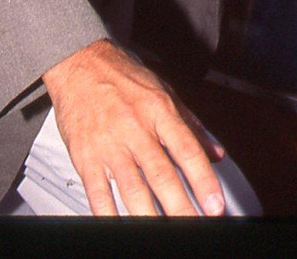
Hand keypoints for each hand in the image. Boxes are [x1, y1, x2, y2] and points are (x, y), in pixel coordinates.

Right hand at [42, 38, 224, 216]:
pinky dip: (108, 213)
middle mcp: (135, 127)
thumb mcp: (164, 91)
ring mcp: (109, 144)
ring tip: (163, 234)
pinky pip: (98, 191)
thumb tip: (217, 153)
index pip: (187, 150)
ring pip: (132, 187)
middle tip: (195, 226)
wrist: (79, 62)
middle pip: (161, 174)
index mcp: (159, 110)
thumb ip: (192, 125)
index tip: (216, 205)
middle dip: (181, 206)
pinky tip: (119, 226)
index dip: (203, 180)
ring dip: (149, 216)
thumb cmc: (123, 77)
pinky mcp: (85, 156)